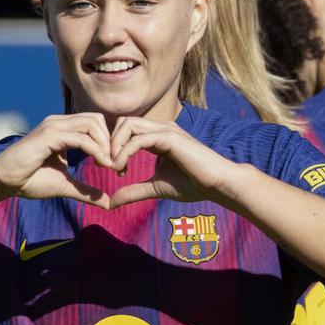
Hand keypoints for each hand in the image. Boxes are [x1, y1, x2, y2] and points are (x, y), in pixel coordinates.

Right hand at [0, 114, 114, 205]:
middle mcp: (59, 122)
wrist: (4, 181)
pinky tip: (102, 164)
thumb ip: (86, 191)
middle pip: (97, 119)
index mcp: (63, 129)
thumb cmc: (30, 180)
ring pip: (91, 124)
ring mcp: (53, 126)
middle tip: (115, 164)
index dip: (109, 142)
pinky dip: (96, 150)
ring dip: (106, 144)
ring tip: (109, 165)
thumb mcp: (65, 185)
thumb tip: (108, 203)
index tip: (115, 166)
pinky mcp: (49, 135)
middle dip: (111, 140)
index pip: (95, 124)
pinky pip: (81, 138)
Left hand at [108, 117, 237, 207]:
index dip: (114, 146)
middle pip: (124, 122)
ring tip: (113, 166)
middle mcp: (161, 128)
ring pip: (128, 124)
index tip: (113, 169)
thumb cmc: (193, 184)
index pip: (127, 129)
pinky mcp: (170, 137)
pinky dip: (124, 152)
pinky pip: (139, 139)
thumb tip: (111, 203)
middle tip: (107, 164)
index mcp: (158, 136)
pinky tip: (120, 168)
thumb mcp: (156, 188)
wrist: (218, 184)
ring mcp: (166, 130)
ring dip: (115, 144)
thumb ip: (134, 191)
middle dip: (110, 141)